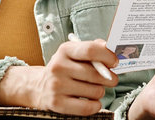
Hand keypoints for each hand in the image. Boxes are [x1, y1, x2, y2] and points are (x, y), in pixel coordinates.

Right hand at [0, 39, 117, 115]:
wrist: (40, 86)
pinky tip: (93, 101)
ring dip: (101, 91)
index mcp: (65, 49)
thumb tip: (110, 47)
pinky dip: (95, 105)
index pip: (91, 50)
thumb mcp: (75, 52)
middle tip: (112, 79)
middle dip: (110, 78)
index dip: (107, 56)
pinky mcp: (57, 103)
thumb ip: (93, 48)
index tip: (115, 62)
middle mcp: (59, 66)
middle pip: (95, 73)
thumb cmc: (66, 66)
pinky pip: (87, 107)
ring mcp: (56, 85)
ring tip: (95, 89)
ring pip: (94, 91)